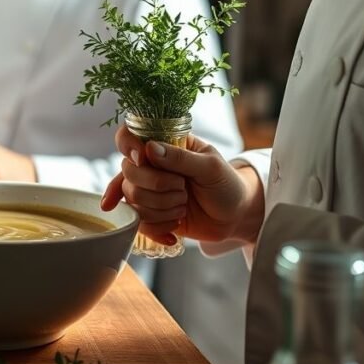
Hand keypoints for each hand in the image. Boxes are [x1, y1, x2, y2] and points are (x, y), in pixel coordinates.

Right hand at [100, 124, 263, 246]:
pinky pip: (138, 222)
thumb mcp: (210, 166)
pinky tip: (175, 227)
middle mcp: (150, 166)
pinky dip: (158, 227)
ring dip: (161, 207)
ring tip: (183, 206)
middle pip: (128, 172)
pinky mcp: (150, 214)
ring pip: (132, 198)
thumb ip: (181, 157)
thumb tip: (150, 148)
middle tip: (183, 188)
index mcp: (164, 144)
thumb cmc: (226, 184)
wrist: (235, 217)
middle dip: (157, 185)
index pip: (128, 136)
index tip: (142, 159)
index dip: (128, 146)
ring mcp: (148, 191)